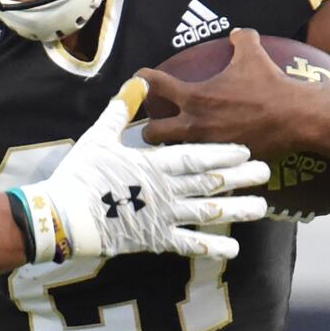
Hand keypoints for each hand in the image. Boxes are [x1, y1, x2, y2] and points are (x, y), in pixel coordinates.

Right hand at [15, 77, 270, 260]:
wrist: (64, 217)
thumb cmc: (80, 175)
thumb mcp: (98, 137)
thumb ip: (121, 110)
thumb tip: (136, 81)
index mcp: (151, 164)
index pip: (195, 156)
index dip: (222, 153)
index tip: (245, 149)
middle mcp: (164, 190)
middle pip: (208, 182)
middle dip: (238, 177)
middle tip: (265, 172)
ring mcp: (162, 216)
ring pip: (206, 212)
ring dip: (235, 209)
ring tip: (261, 207)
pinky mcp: (154, 239)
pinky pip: (188, 244)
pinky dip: (211, 246)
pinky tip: (233, 248)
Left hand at [138, 28, 307, 156]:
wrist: (296, 118)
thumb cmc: (271, 84)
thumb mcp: (253, 54)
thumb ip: (240, 39)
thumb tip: (237, 32)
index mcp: (194, 97)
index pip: (154, 86)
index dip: (142, 80)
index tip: (138, 79)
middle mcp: (194, 125)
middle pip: (152, 133)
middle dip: (148, 129)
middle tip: (153, 124)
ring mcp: (207, 147)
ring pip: (174, 155)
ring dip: (171, 149)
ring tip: (176, 147)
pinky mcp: (222, 163)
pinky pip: (202, 166)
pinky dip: (200, 163)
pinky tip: (204, 161)